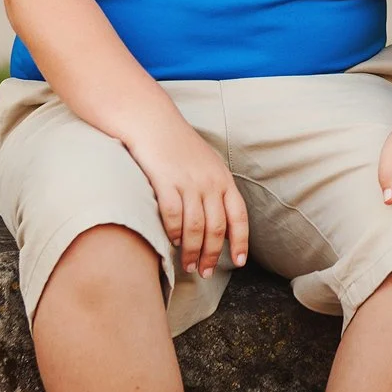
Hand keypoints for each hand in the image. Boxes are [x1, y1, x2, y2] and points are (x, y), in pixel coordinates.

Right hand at [122, 112, 249, 279]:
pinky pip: (173, 215)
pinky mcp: (165, 181)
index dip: (241, 242)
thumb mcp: (206, 162)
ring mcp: (188, 181)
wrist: (151, 119)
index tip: (239, 262)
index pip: (238, 216)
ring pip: (196, 228)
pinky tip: (172, 241)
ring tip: (188, 265)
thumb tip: (220, 220)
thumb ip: (215, 188)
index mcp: (223, 178)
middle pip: (216, 228)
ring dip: (192, 251)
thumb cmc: (177, 143)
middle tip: (205, 272)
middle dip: (212, 255)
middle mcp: (209, 181)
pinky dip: (174, 232)